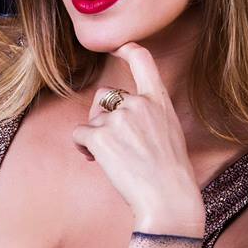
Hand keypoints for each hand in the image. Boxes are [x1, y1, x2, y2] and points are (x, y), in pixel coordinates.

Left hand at [71, 43, 202, 222]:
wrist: (167, 199)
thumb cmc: (169, 173)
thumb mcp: (168, 132)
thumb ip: (147, 115)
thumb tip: (114, 113)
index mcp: (158, 100)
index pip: (142, 60)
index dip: (127, 50)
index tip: (118, 49)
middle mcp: (138, 103)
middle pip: (105, 96)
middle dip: (101, 115)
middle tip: (113, 143)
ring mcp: (118, 119)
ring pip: (92, 119)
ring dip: (95, 137)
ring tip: (112, 160)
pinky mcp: (100, 136)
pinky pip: (79, 134)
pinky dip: (82, 147)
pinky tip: (95, 160)